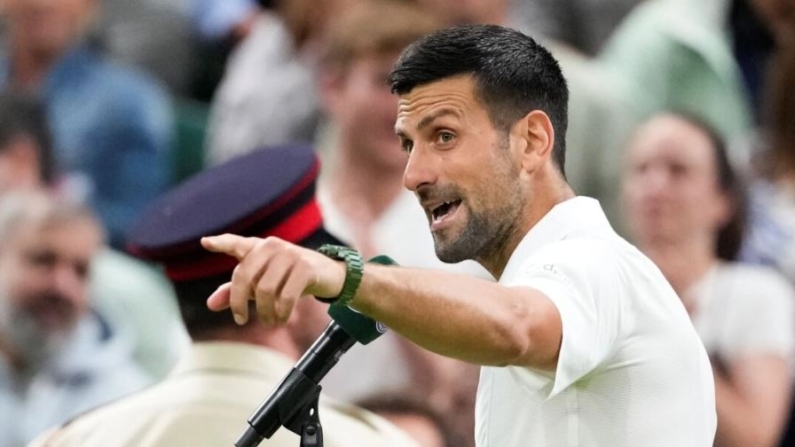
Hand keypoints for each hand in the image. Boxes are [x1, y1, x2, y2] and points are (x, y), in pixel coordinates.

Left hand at [201, 235, 345, 325]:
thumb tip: (210, 304)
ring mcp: (289, 254)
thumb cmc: (290, 277)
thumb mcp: (262, 283)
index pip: (236, 243)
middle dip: (239, 303)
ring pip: (265, 290)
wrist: (329, 274)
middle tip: (241, 320)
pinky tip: (282, 320)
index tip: (205, 242)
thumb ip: (236, 292)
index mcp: (258, 248)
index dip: (221, 243)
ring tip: (269, 323)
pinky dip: (282, 314)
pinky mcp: (305, 267)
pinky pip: (286, 297)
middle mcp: (271, 246)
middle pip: (244, 276)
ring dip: (264, 313)